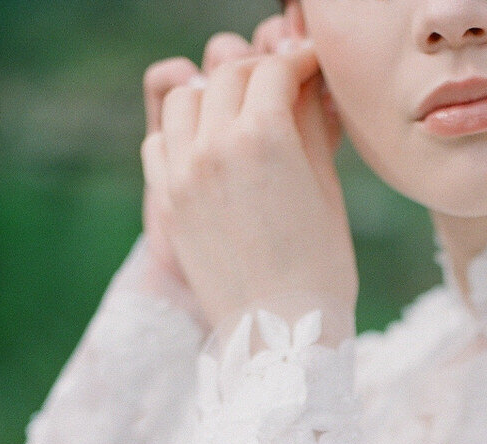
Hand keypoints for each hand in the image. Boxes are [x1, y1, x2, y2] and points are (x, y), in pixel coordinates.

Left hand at [140, 8, 356, 346]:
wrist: (278, 337)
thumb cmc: (319, 270)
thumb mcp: (327, 190)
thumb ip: (310, 126)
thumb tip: (305, 86)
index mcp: (264, 136)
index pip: (275, 68)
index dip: (297, 62)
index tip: (309, 68)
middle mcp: (215, 144)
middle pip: (229, 74)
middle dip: (257, 72)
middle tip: (279, 87)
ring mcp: (183, 172)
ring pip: (186, 98)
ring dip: (213, 96)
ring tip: (236, 114)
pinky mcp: (167, 201)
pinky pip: (160, 141)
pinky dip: (182, 133)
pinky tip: (205, 149)